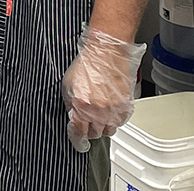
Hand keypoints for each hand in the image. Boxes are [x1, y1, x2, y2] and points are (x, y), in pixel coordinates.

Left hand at [61, 26, 145, 151]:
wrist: (106, 53)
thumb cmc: (87, 64)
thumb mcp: (68, 84)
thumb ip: (70, 104)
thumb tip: (73, 117)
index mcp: (81, 105)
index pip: (79, 133)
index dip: (77, 139)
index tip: (78, 141)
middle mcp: (98, 111)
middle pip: (94, 133)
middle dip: (89, 129)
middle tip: (88, 121)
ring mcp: (114, 110)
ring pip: (108, 130)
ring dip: (103, 125)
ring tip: (99, 113)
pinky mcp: (126, 106)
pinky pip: (120, 122)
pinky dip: (114, 119)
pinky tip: (110, 108)